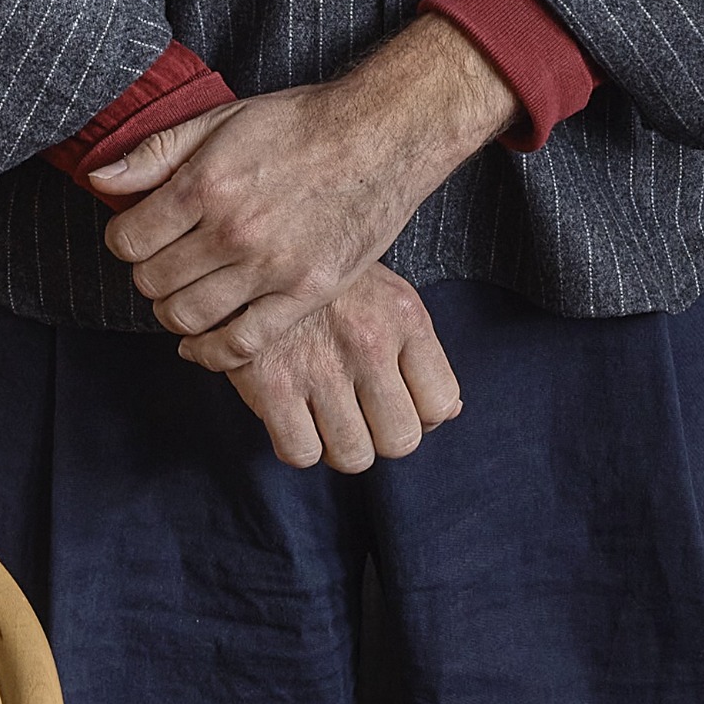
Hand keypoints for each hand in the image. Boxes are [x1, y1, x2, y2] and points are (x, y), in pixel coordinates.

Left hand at [96, 15, 520, 365]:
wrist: (381, 134)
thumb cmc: (300, 122)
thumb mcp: (221, 119)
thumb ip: (155, 152)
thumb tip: (96, 178)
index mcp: (206, 184)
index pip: (126, 240)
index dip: (125, 239)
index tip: (140, 234)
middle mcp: (233, 231)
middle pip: (153, 283)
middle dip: (149, 274)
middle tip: (166, 261)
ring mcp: (270, 268)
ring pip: (187, 318)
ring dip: (174, 312)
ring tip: (186, 293)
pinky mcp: (305, 294)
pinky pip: (241, 344)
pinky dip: (211, 353)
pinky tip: (204, 341)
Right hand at [222, 263, 463, 471]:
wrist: (255, 248)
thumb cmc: (326, 281)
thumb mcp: (384, 294)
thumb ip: (418, 351)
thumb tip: (449, 412)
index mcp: (403, 315)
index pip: (441, 402)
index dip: (421, 417)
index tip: (396, 405)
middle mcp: (368, 341)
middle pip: (400, 439)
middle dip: (380, 437)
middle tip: (360, 416)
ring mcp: (321, 365)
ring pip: (353, 455)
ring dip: (340, 446)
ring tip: (326, 418)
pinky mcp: (272, 383)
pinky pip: (301, 453)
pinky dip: (299, 445)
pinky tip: (294, 417)